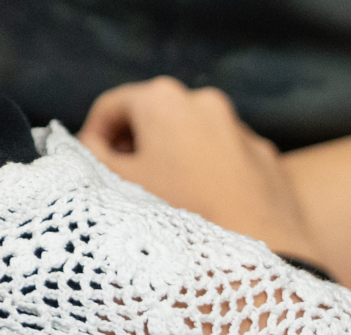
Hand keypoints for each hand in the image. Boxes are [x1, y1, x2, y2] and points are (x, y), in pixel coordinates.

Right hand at [79, 78, 323, 262]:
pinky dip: (206, 169)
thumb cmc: (180, 212)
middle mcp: (202, 101)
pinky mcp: (264, 155)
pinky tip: (201, 203)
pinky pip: (224, 155)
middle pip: (151, 116)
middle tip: (122, 181)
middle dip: (133, 145)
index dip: (92, 135)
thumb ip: (90, 154)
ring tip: (164, 195)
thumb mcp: (116, 182)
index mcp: (161, 99)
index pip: (110, 106)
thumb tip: (86, 144)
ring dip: (170, 156)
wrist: (258, 252)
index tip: (90, 165)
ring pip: (190, 135)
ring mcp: (239, 128)